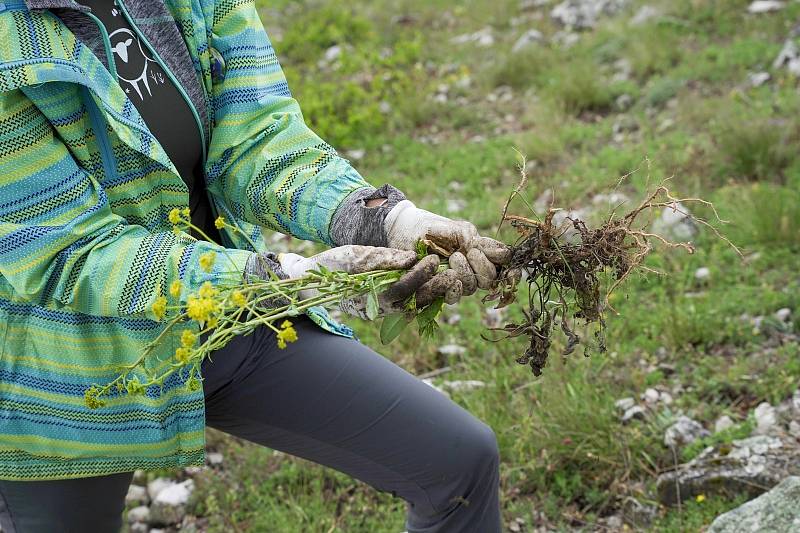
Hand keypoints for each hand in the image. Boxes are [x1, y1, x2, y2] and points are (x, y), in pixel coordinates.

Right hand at [276, 246, 453, 318]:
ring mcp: (385, 310)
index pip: (402, 290)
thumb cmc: (333, 265)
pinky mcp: (388, 305)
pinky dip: (426, 292)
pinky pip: (412, 302)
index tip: (432, 260)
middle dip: (435, 286)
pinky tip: (437, 280)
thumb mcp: (355, 255)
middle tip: (452, 270)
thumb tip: (411, 257)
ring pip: (417, 304)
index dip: (419, 275)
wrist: (314, 281)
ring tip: (449, 274)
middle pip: (415, 301)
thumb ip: (383, 258)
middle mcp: (380, 309)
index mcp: (371, 299)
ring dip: (434, 290)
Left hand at [383, 200, 510, 292]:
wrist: (403, 230)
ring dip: (466, 273)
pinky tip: (451, 278)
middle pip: (491, 279)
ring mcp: (456, 280)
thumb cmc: (431, 226)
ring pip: (473, 287)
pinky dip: (454, 289)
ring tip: (453, 257)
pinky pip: (453, 297)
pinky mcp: (439, 289)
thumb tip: (501, 254)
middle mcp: (471, 269)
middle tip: (469, 252)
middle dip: (483, 267)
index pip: (504, 265)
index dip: (511, 269)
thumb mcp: (456, 228)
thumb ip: (477, 241)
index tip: (507, 263)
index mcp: (480, 252)